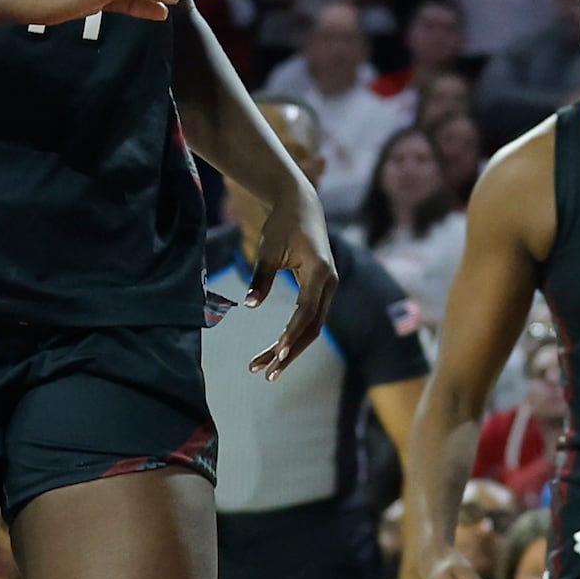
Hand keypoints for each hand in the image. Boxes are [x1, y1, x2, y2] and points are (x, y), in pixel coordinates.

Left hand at [243, 178, 341, 378]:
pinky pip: (311, 319)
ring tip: (266, 370)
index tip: (276, 353)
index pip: (307, 311)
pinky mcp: (322, 290)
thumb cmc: (283, 225)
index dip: (292, 334)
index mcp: (319, 271)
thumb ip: (261, 277)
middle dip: (289, 352)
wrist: (302, 205)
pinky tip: (277, 351)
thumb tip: (249, 305)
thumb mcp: (268, 249)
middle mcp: (330, 282)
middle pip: (313, 327)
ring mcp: (328, 287)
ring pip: (313, 327)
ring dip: (291, 349)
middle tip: (265, 373)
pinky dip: (294, 336)